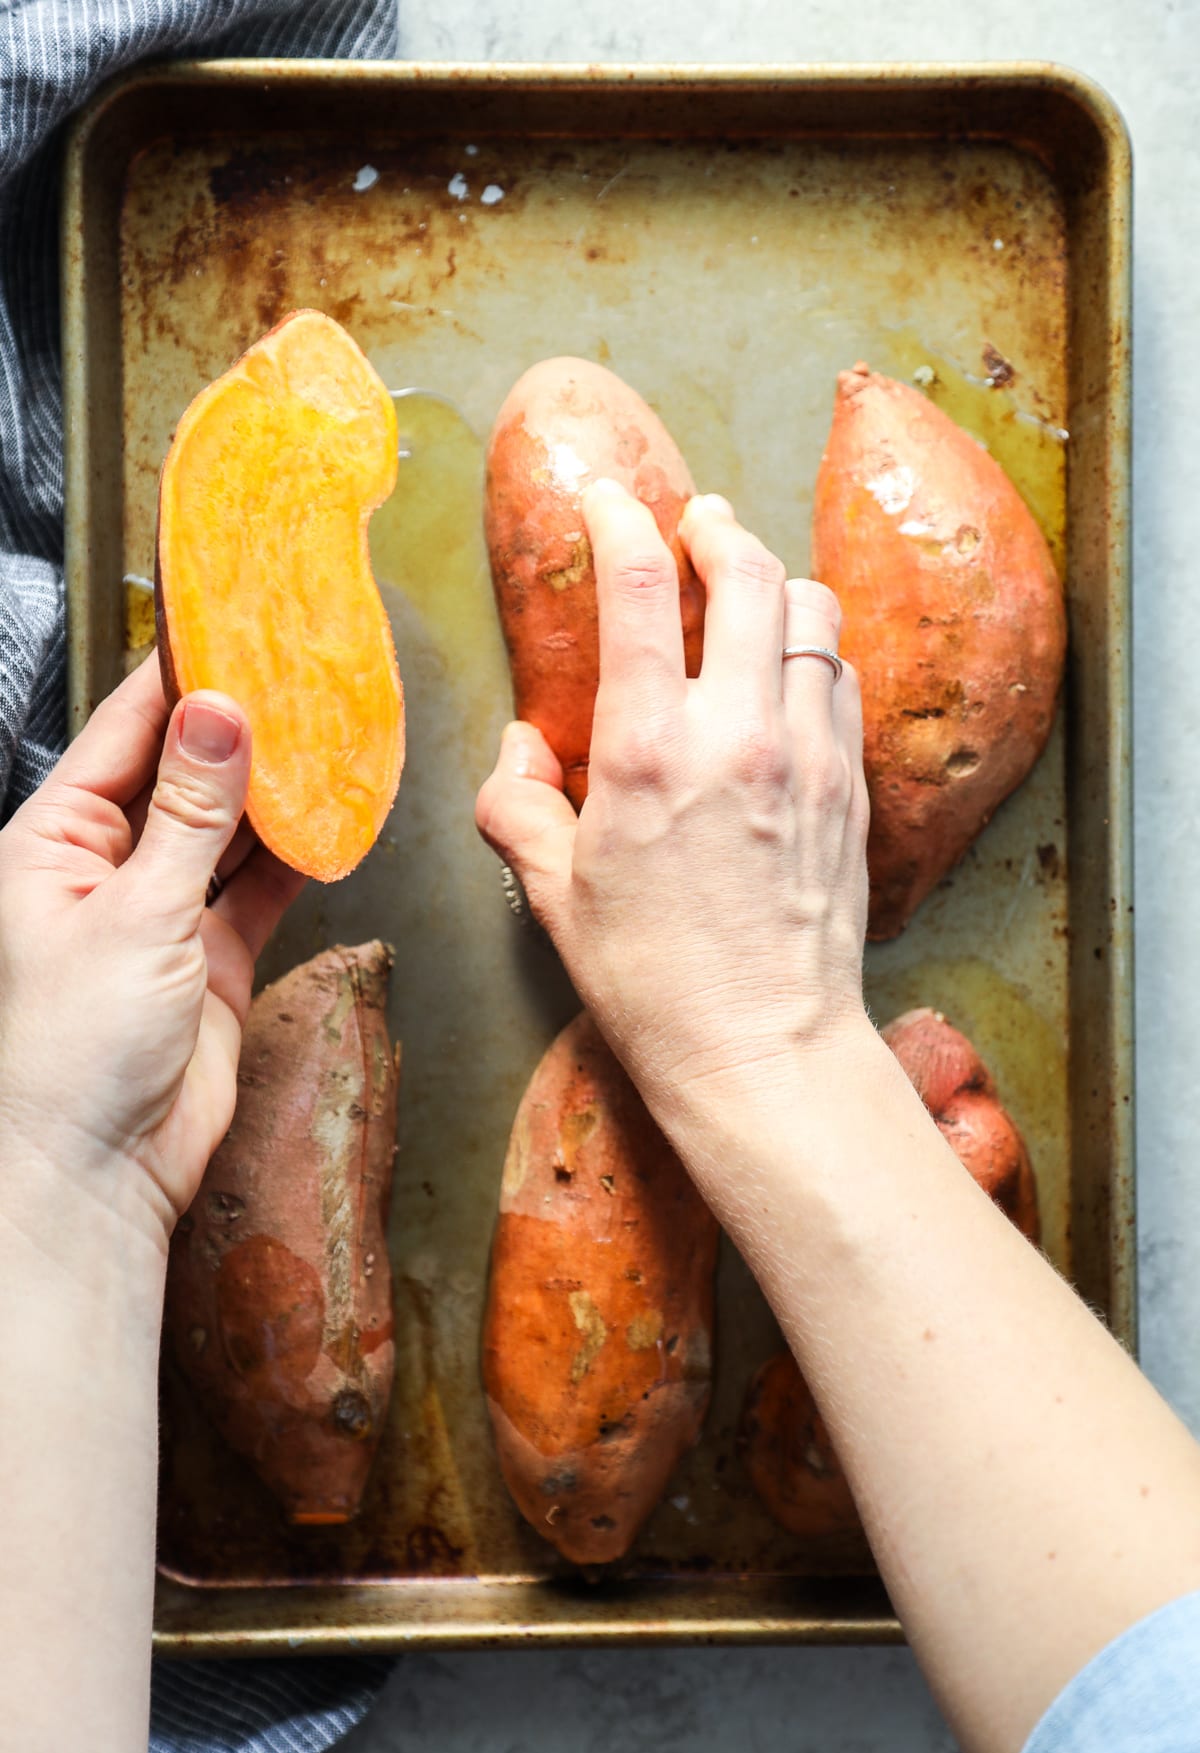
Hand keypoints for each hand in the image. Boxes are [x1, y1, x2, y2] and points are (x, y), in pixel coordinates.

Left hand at [0, 655, 303, 1255]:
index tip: (240, 625)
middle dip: (242, 729)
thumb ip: (190, 812)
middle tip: (307, 674)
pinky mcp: (209, 958)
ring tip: (333, 737)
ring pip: (228, 829)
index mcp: (53, 840)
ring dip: (276, 793)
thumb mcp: (136, 912)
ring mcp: (160, 912)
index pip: (125, 731)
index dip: (183, 677)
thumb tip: (220, 712)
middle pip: (182, 773)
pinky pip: (259, 890)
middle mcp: (105, 866)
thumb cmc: (74, 1051)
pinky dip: (296, 861)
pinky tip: (332, 823)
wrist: (99, 1174)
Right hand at [476, 482, 870, 1123]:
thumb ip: (518, 803)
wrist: (765, 1049)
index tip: (611, 503)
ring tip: (744, 591)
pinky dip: (812, 649)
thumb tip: (519, 748)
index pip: (643, 588)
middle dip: (714, 526)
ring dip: (773, 582)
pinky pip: (841, 677)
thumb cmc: (652, 982)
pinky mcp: (850, 785)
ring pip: (812, 611)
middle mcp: (739, 734)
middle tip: (692, 523)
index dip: (623, 522)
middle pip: (747, 569)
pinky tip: (785, 671)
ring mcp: (809, 754)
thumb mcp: (554, 894)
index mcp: (649, 752)